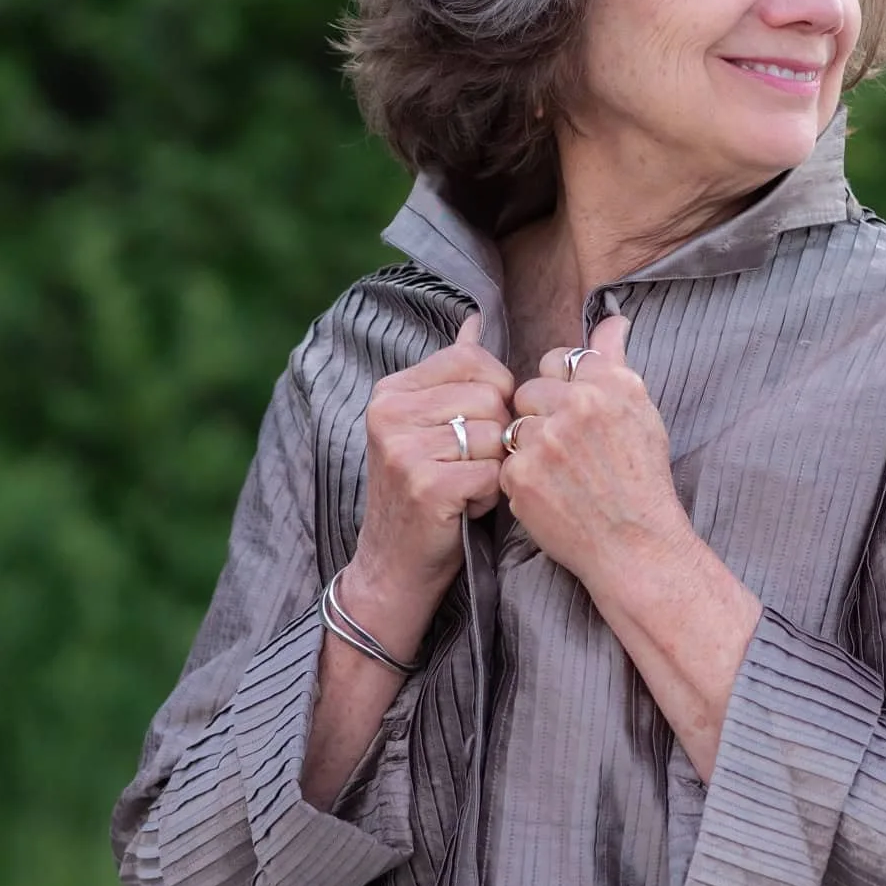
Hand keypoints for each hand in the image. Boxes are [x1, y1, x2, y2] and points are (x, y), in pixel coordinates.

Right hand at [346, 313, 514, 631]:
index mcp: (391, 390)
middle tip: (466, 466)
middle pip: (490, 396)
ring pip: (495, 435)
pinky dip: (491, 496)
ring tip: (463, 487)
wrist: (392, 566)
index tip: (473, 428)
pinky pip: (494, 473)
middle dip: (495, 435)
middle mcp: (389, 413)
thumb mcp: (428, 424)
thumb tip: (476, 320)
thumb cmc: (423, 491)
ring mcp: (403, 450)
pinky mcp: (425, 486)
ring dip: (494, 468)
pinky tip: (464, 508)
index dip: (494, 393)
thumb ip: (453, 372)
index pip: (473, 359)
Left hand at [501, 316, 692, 587]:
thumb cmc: (642, 478)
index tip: (573, 414)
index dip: (561, 387)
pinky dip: (521, 478)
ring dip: (529, 446)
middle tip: (566, 450)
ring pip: (514, 425)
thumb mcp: (640, 411)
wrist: (636, 545)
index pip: (558, 360)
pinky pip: (505, 461)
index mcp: (610, 383)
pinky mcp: (520, 475)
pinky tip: (548, 493)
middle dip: (541, 416)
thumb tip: (612, 318)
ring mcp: (546, 440)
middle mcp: (578, 405)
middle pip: (529, 390)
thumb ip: (615, 361)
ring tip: (558, 474)